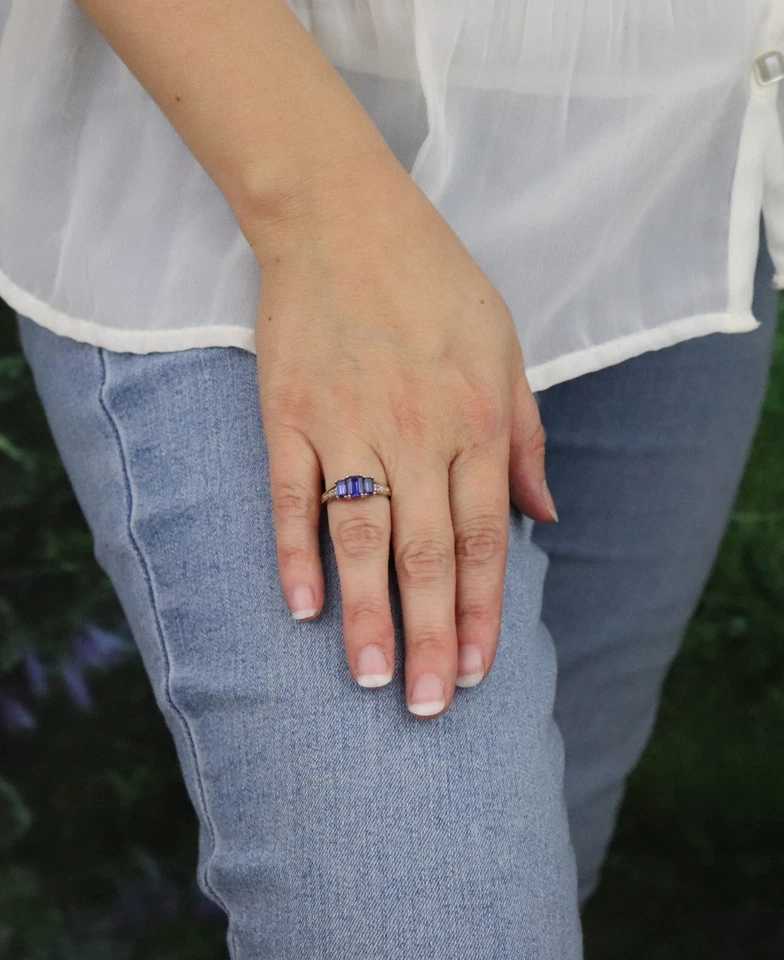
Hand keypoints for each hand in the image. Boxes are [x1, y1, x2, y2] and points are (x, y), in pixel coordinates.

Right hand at [254, 164, 556, 717]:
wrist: (342, 217)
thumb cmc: (434, 282)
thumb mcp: (506, 347)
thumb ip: (527, 436)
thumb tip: (544, 515)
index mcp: (477, 420)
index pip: (485, 538)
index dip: (485, 610)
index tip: (481, 671)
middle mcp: (417, 432)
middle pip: (428, 554)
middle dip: (434, 636)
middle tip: (431, 708)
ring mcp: (346, 424)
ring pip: (360, 536)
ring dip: (366, 613)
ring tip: (373, 679)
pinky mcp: (288, 413)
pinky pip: (290, 495)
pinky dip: (293, 552)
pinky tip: (300, 608)